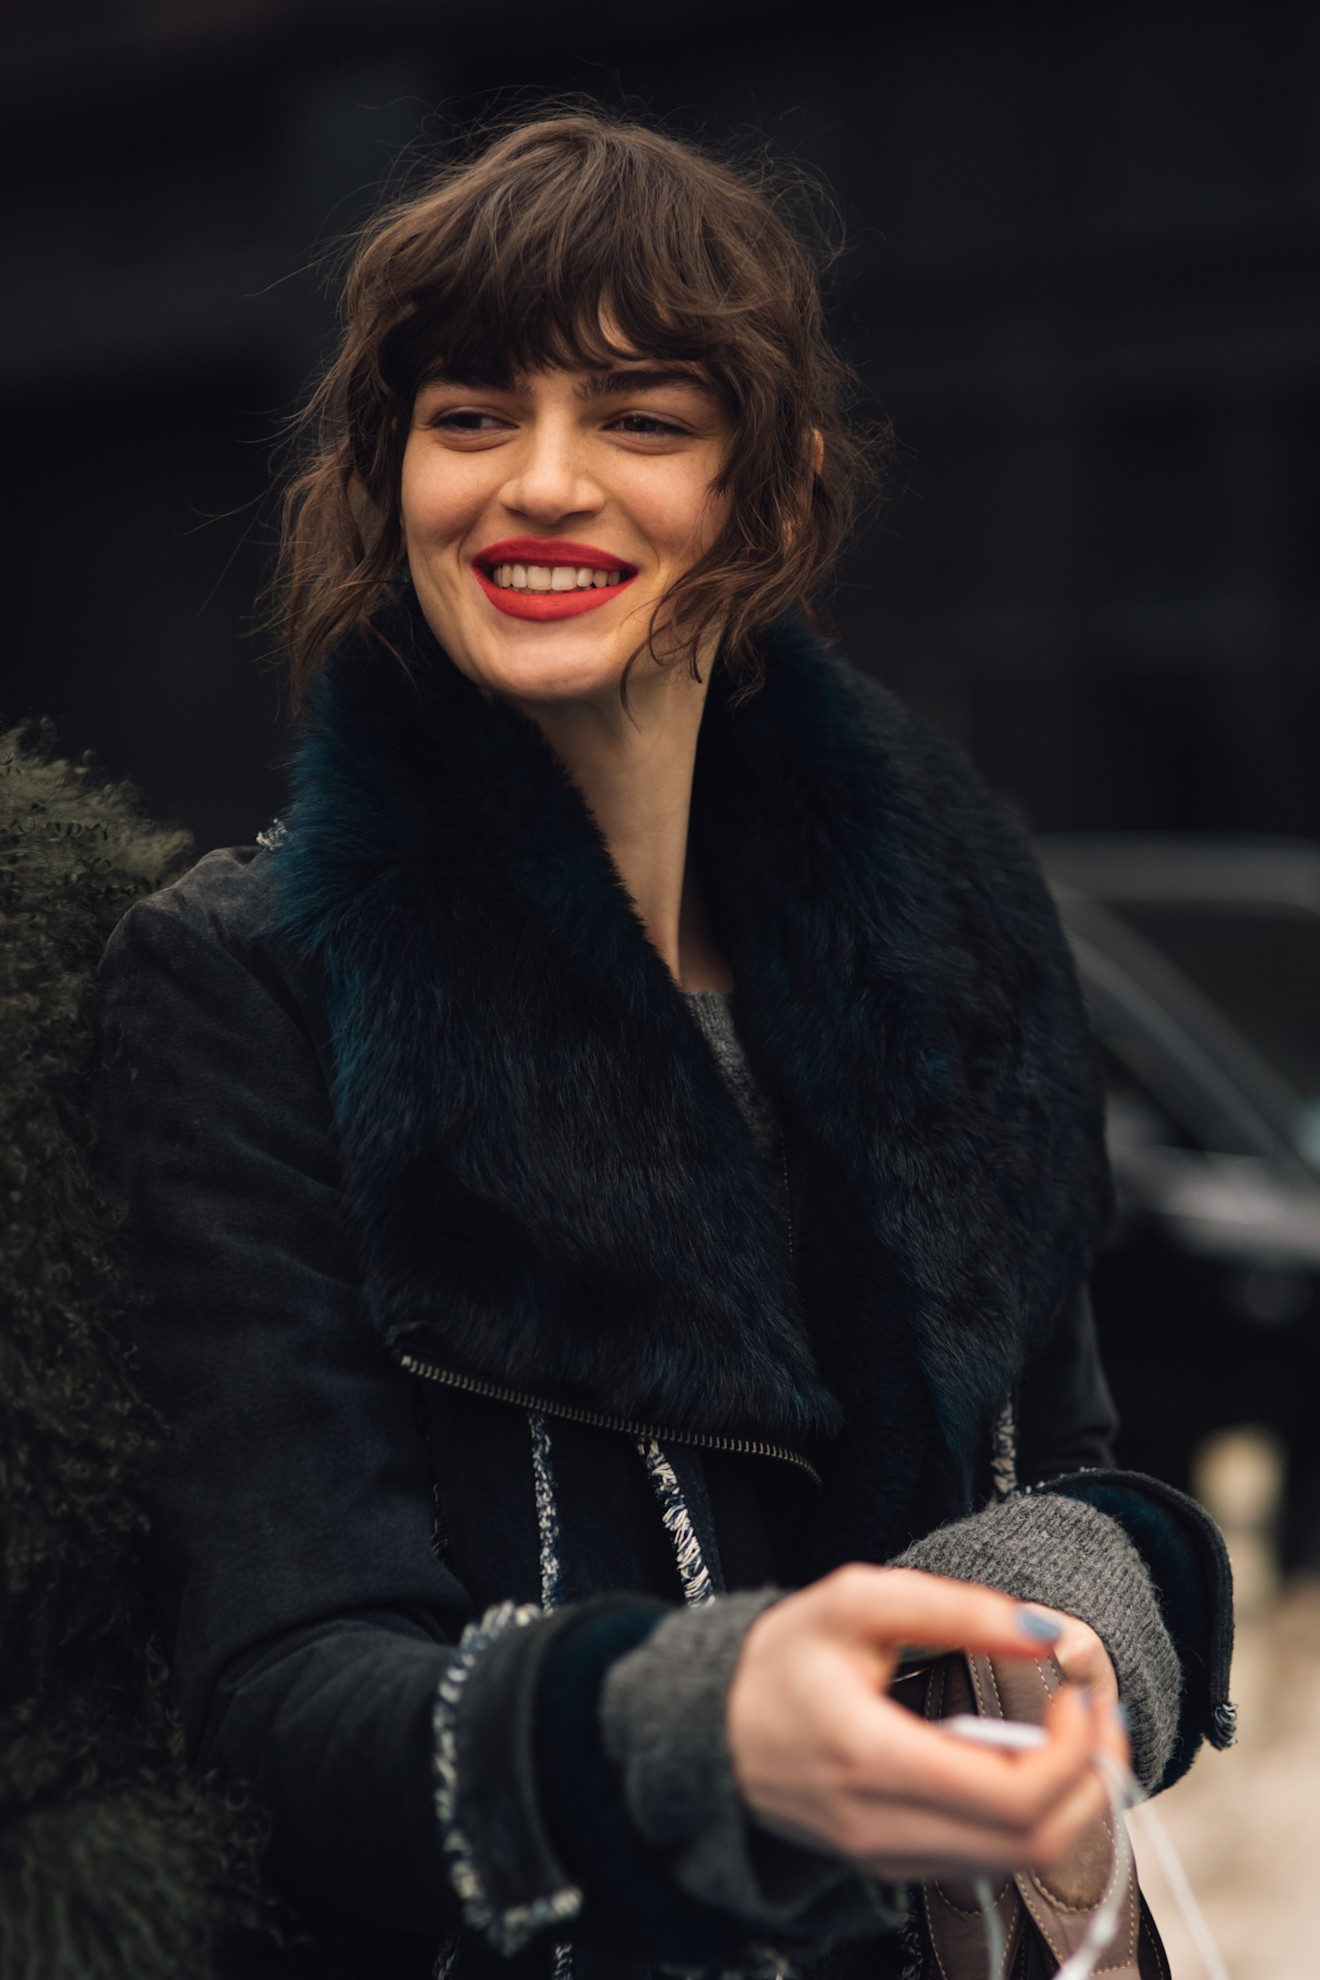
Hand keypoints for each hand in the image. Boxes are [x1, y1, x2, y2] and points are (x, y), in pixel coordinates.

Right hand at [726, 1566, 1128, 1883]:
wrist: (707, 1729)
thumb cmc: (780, 1660)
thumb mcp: (854, 1601)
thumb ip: (954, 1608)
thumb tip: (1044, 1630)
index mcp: (873, 1759)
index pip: (1015, 1795)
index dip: (1075, 1748)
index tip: (1078, 1690)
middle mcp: (883, 1828)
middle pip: (1033, 1843)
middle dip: (1092, 1778)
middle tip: (1098, 1712)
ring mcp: (889, 1858)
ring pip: (1020, 1864)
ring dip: (1072, 1803)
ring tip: (1076, 1733)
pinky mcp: (894, 1867)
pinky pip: (989, 1862)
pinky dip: (1034, 1818)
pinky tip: (1032, 1761)